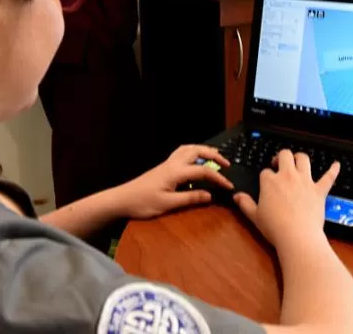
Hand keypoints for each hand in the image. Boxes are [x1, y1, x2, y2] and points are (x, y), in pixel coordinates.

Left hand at [117, 145, 233, 218]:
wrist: (122, 199)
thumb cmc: (143, 203)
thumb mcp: (168, 204)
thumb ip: (190, 199)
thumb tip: (210, 195)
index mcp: (176, 172)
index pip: (203, 170)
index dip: (219, 178)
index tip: (229, 186)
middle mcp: (173, 163)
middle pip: (197, 150)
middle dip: (214, 154)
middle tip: (227, 163)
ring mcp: (167, 163)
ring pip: (188, 148)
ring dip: (203, 149)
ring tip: (214, 156)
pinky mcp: (163, 167)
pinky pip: (182, 152)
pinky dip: (193, 152)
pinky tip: (195, 160)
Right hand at [235, 149, 339, 251]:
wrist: (298, 236)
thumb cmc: (275, 228)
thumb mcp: (255, 217)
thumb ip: (245, 204)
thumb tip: (236, 196)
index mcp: (270, 181)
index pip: (265, 172)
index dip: (265, 177)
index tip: (266, 185)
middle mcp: (288, 176)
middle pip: (285, 156)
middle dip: (281, 157)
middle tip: (279, 164)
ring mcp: (305, 181)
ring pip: (304, 159)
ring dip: (300, 158)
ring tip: (298, 161)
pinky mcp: (319, 190)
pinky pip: (328, 177)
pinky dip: (333, 170)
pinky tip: (337, 165)